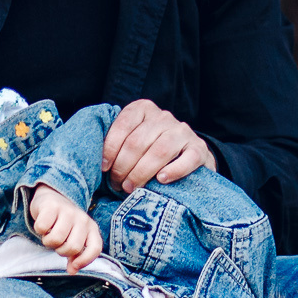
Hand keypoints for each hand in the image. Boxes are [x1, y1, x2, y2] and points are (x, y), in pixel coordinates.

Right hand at [28, 185, 102, 271]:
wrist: (52, 196)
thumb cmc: (64, 223)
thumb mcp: (74, 237)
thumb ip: (75, 255)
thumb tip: (72, 271)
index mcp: (91, 228)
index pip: (95, 248)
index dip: (85, 261)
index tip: (72, 267)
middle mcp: (82, 219)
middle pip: (72, 247)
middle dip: (60, 250)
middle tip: (57, 243)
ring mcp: (67, 211)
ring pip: (56, 239)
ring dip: (48, 241)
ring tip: (49, 234)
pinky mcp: (51, 206)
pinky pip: (42, 228)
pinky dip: (39, 229)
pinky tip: (43, 224)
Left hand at [101, 99, 216, 192]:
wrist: (188, 156)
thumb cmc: (150, 150)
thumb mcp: (133, 140)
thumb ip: (118, 144)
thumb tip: (98, 165)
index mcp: (143, 109)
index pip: (123, 124)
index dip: (111, 148)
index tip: (104, 168)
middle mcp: (163, 117)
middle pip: (138, 141)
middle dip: (123, 166)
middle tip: (117, 185)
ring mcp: (183, 131)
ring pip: (159, 151)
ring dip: (142, 172)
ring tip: (131, 187)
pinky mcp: (199, 148)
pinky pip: (187, 159)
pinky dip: (173, 171)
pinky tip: (161, 180)